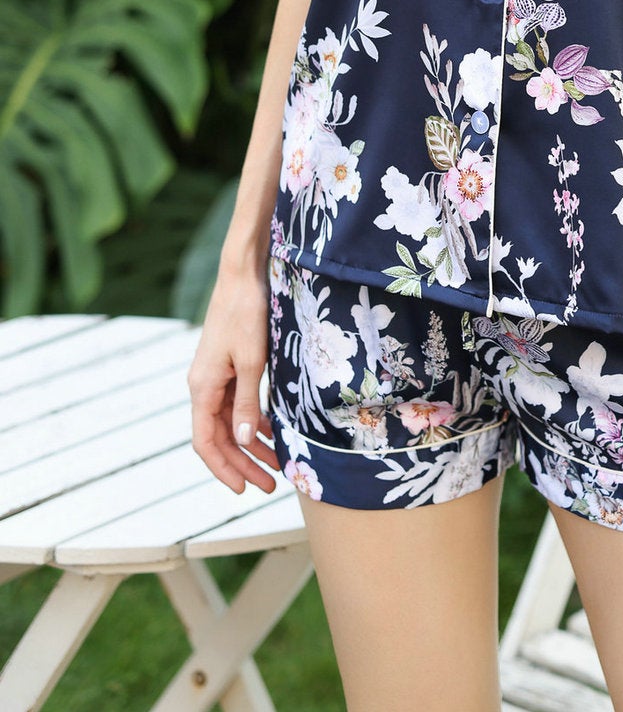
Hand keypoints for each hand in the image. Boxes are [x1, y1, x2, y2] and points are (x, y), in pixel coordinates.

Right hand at [188, 266, 279, 494]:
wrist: (243, 275)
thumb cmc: (246, 313)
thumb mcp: (251, 361)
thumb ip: (247, 402)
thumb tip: (245, 441)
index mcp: (202, 388)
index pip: (206, 443)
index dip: (224, 469)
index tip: (245, 489)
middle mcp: (204, 386)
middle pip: (220, 438)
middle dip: (244, 463)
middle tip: (271, 484)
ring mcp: (216, 376)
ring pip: (231, 422)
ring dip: (252, 444)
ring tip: (279, 464)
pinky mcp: (229, 366)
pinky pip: (238, 404)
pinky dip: (254, 420)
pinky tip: (274, 431)